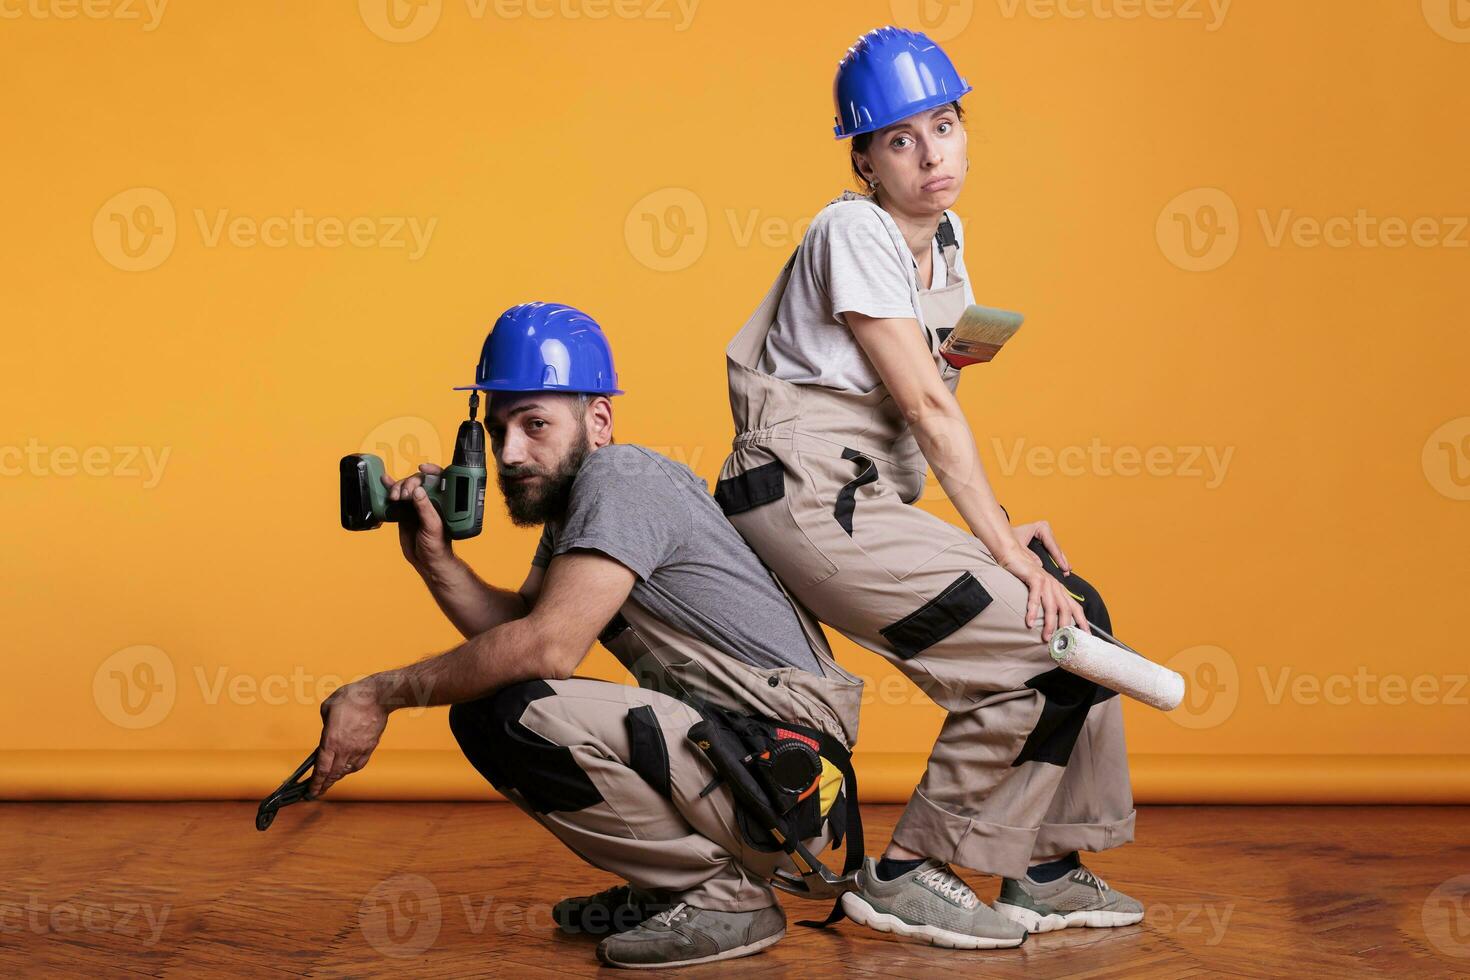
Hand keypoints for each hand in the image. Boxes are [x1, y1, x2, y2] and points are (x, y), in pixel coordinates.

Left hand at [310, 679, 389, 798]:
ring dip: (336, 777)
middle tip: (317, 792)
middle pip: (333, 774)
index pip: (321, 768)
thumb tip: (327, 732)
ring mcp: (359, 749)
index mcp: (331, 740)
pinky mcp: (370, 747)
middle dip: (323, 785)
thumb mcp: (328, 707)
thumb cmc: (352, 698)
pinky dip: (351, 770)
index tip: (311, 791)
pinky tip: (347, 769)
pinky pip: (359, 764)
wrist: (378, 696)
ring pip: (346, 771)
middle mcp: (345, 748)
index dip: (315, 782)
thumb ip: (325, 724)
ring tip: (330, 781)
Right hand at [382, 463, 451, 573]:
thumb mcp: (433, 526)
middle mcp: (430, 501)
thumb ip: (425, 508)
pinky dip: (391, 488)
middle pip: (418, 481)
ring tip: (394, 496)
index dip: (431, 470)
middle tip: (404, 495)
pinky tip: (385, 480)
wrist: (427, 561)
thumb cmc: (438, 546)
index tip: (422, 468)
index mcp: (442, 501)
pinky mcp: (405, 511)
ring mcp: (416, 505)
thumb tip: (418, 490)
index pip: (439, 479)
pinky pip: (397, 497)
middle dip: (409, 483)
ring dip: (397, 487)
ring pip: (406, 488)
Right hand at [999, 549, 1089, 643]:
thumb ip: (1046, 600)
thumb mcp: (1039, 588)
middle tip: (1062, 643)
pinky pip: (1035, 597)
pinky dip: (1032, 611)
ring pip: (1052, 606)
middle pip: (1066, 609)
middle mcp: (1055, 585)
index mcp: (1059, 588)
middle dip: (1065, 627)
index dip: (1082, 621)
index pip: (1075, 607)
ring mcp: (1046, 581)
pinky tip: (1029, 622)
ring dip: (1049, 623)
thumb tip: (1048, 618)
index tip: (1086, 635)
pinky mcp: (1034, 578)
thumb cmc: (1024, 573)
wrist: (1013, 555)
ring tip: (1045, 637)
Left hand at [1010, 520, 1070, 575]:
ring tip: (1066, 571)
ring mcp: (1046, 536)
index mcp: (1041, 527)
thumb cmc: (1007, 539)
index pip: (1052, 544)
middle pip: (1056, 548)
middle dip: (1061, 560)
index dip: (1058, 557)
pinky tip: (1062, 567)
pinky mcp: (1044, 542)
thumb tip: (1040, 565)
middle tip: (1067, 571)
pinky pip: (1052, 552)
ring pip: (1056, 550)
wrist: (1001, 537)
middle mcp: (1045, 530)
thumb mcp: (1018, 547)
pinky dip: (1056, 560)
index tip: (1063, 566)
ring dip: (1061, 561)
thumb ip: (1029, 555)